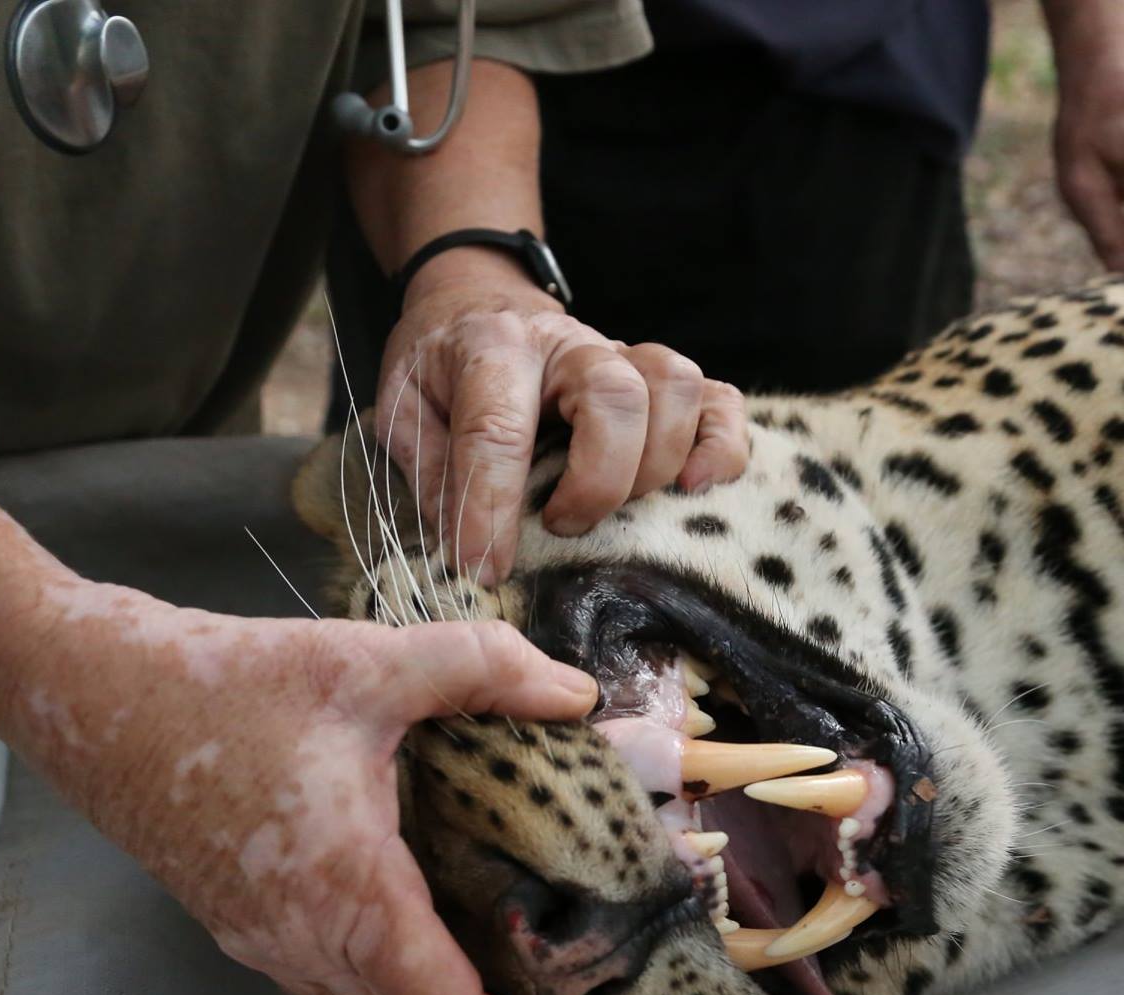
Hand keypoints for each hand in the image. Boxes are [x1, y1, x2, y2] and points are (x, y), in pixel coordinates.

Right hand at [8, 580, 615, 994]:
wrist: (89, 697)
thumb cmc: (222, 684)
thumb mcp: (366, 661)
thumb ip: (481, 669)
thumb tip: (575, 694)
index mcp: (345, 892)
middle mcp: (302, 940)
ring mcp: (266, 943)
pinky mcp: (245, 926)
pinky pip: (341, 990)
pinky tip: (447, 959)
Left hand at [373, 254, 748, 583]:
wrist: (477, 299)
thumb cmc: (442, 366)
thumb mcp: (402, 407)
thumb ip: (428, 466)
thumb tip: (462, 540)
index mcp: (493, 345)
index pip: (497, 427)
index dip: (490, 505)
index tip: (482, 567)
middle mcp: (569, 342)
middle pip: (615, 395)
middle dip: (597, 479)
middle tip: (561, 527)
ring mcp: (626, 355)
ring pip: (675, 388)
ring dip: (657, 462)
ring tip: (621, 511)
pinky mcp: (664, 380)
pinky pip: (721, 402)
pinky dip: (721, 448)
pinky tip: (695, 489)